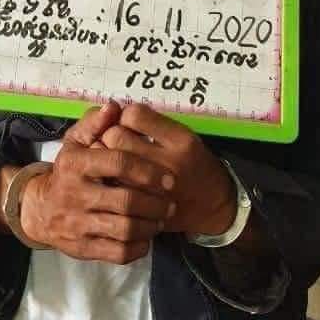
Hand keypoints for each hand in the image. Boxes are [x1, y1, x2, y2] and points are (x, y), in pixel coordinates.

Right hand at [19, 101, 176, 262]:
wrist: (40, 210)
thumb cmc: (67, 171)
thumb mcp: (74, 142)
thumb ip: (94, 124)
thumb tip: (114, 107)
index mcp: (75, 164)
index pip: (117, 163)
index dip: (148, 170)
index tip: (169, 178)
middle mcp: (75, 194)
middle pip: (126, 201)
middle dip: (155, 202)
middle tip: (170, 202)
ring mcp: (78, 224)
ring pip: (125, 229)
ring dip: (150, 225)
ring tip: (161, 218)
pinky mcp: (83, 249)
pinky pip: (118, 253)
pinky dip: (139, 247)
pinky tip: (146, 238)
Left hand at [99, 104, 236, 237]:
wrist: (214, 205)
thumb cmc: (192, 163)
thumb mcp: (181, 137)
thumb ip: (151, 124)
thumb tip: (111, 112)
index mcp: (181, 140)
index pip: (134, 115)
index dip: (124, 116)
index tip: (126, 123)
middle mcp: (171, 163)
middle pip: (116, 137)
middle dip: (109, 136)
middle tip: (114, 142)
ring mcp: (158, 188)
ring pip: (111, 164)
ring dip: (105, 160)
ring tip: (113, 160)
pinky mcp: (148, 207)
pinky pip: (116, 189)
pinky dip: (110, 182)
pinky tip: (116, 179)